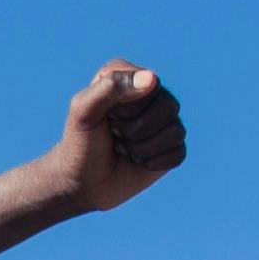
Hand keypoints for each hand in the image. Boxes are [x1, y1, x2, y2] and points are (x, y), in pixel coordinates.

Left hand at [46, 61, 186, 212]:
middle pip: (169, 107)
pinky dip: (154, 163)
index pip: (151, 84)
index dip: (128, 107)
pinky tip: (137, 161)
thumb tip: (152, 79)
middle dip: (136, 129)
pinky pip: (178, 153)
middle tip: (115, 134)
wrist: (82, 183)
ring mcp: (164, 121)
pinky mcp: (171, 147)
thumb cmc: (80, 144)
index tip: (107, 117)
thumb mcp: (84, 111)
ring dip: (143, 148)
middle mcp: (151, 94)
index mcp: (128, 76)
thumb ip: (111, 87)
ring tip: (124, 148)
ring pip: (176, 131)